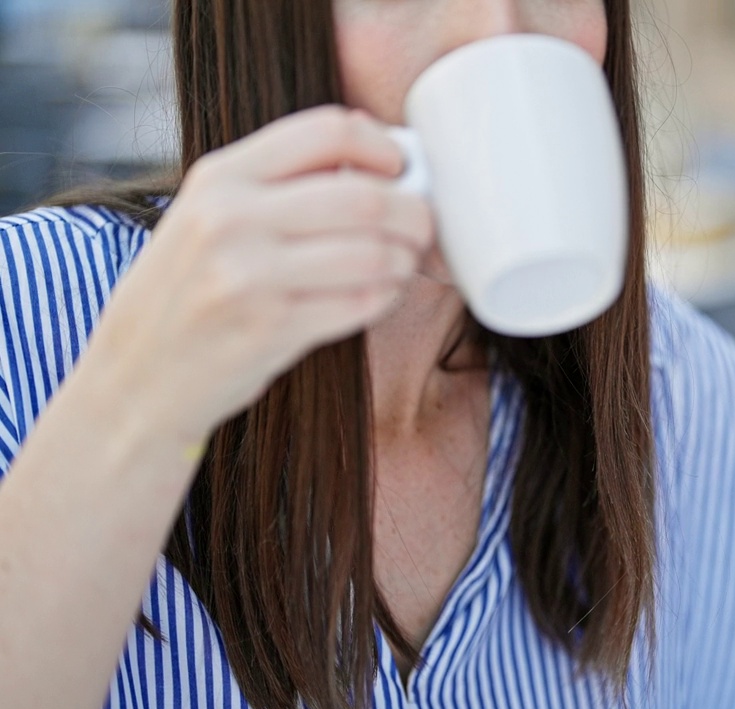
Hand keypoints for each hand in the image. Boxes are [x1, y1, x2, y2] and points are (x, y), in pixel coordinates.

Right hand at [86, 105, 433, 442]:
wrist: (137, 377)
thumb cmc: (189, 291)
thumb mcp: (209, 216)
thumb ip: (278, 184)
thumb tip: (385, 165)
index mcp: (220, 176)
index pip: (327, 131)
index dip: (383, 147)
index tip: (401, 170)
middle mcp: (230, 219)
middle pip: (365, 197)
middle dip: (413, 213)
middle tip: (422, 226)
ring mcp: (249, 276)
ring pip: (374, 253)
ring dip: (405, 259)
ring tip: (403, 264)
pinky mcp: (272, 329)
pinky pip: (363, 302)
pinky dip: (386, 297)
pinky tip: (380, 295)